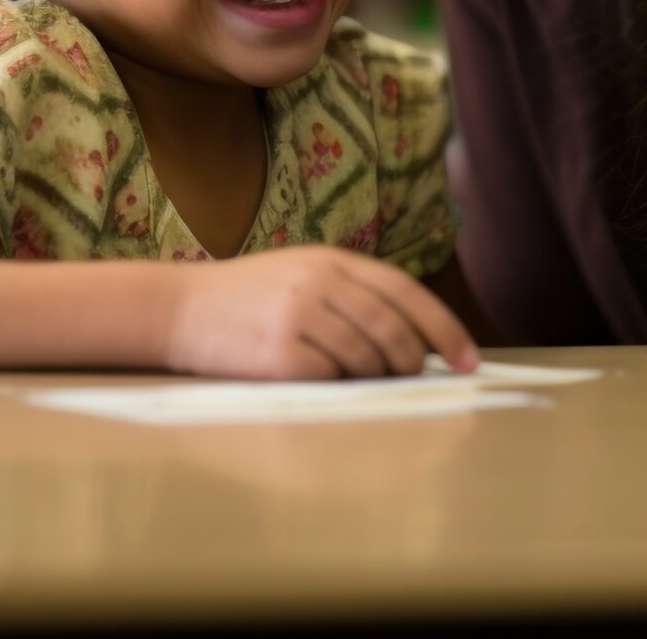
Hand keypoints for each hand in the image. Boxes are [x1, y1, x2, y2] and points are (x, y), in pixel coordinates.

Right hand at [162, 248, 478, 378]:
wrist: (178, 308)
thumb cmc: (248, 298)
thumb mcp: (302, 273)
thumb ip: (353, 294)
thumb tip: (417, 340)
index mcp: (331, 260)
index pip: (405, 292)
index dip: (444, 327)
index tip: (468, 360)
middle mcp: (317, 283)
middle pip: (391, 329)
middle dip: (412, 360)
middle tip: (413, 377)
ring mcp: (297, 318)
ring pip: (365, 359)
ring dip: (374, 377)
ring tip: (357, 378)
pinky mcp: (277, 355)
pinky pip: (329, 379)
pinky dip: (334, 386)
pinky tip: (317, 379)